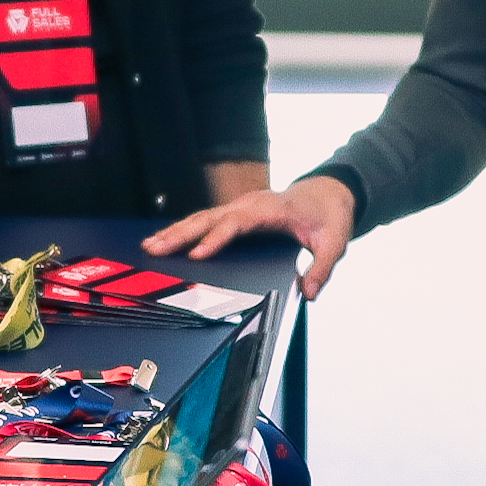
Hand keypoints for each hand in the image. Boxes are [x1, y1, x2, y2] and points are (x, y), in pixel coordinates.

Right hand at [148, 175, 357, 296]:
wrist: (328, 192)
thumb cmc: (329, 216)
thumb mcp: (335, 242)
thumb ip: (322, 269)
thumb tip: (309, 293)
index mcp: (271, 209)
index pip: (237, 223)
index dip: (216, 238)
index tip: (197, 254)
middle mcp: (250, 204)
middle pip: (210, 218)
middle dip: (180, 234)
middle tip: (155, 249)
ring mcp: (240, 206)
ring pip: (202, 217)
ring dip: (175, 231)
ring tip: (150, 246)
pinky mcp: (236, 213)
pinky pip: (206, 220)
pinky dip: (184, 229)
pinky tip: (165, 240)